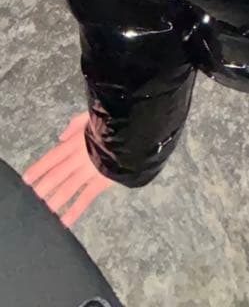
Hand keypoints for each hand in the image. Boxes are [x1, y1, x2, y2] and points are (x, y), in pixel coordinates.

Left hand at [23, 112, 113, 226]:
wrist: (133, 131)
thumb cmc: (113, 121)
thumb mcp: (91, 116)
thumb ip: (74, 125)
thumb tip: (61, 137)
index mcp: (75, 141)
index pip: (52, 157)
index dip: (39, 168)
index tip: (27, 179)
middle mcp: (79, 158)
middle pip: (57, 174)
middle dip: (43, 187)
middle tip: (33, 197)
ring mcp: (90, 171)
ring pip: (68, 188)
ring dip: (55, 200)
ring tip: (45, 211)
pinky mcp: (102, 181)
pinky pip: (86, 197)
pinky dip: (75, 210)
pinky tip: (65, 221)